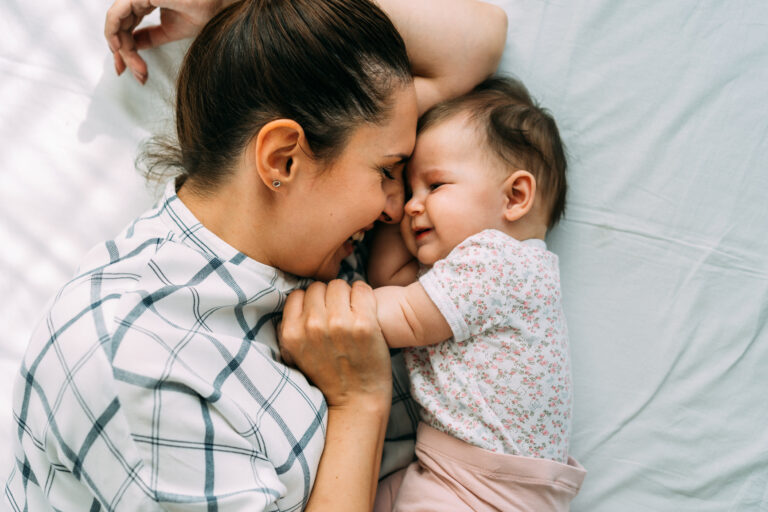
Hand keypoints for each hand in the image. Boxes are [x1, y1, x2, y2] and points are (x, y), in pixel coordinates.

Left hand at [104, 0, 224, 83]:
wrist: (219, 3)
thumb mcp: (172, 30)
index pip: (126, 25)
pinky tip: (118, 47)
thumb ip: (151, 36)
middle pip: (118, 26)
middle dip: (120, 52)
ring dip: (119, 48)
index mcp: (146, 2)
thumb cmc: (203, 10)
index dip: (125, 48)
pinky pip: (117, 14)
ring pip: (115, 22)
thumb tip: (133, 46)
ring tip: (127, 66)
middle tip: (125, 72)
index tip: (133, 70)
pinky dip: (113, 31)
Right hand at [279, 280, 391, 408]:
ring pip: (339, 285)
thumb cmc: (327, 377)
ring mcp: (339, 324)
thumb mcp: (294, 354)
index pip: (299, 294)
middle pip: (319, 287)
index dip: (311, 302)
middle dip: (328, 298)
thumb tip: (296, 298)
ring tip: (352, 312)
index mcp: (292, 332)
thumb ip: (290, 326)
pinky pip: (362, 288)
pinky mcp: (364, 324)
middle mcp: (313, 326)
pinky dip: (364, 294)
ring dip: (346, 295)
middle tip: (339, 313)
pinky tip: (365, 309)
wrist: (355, 401)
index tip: (321, 314)